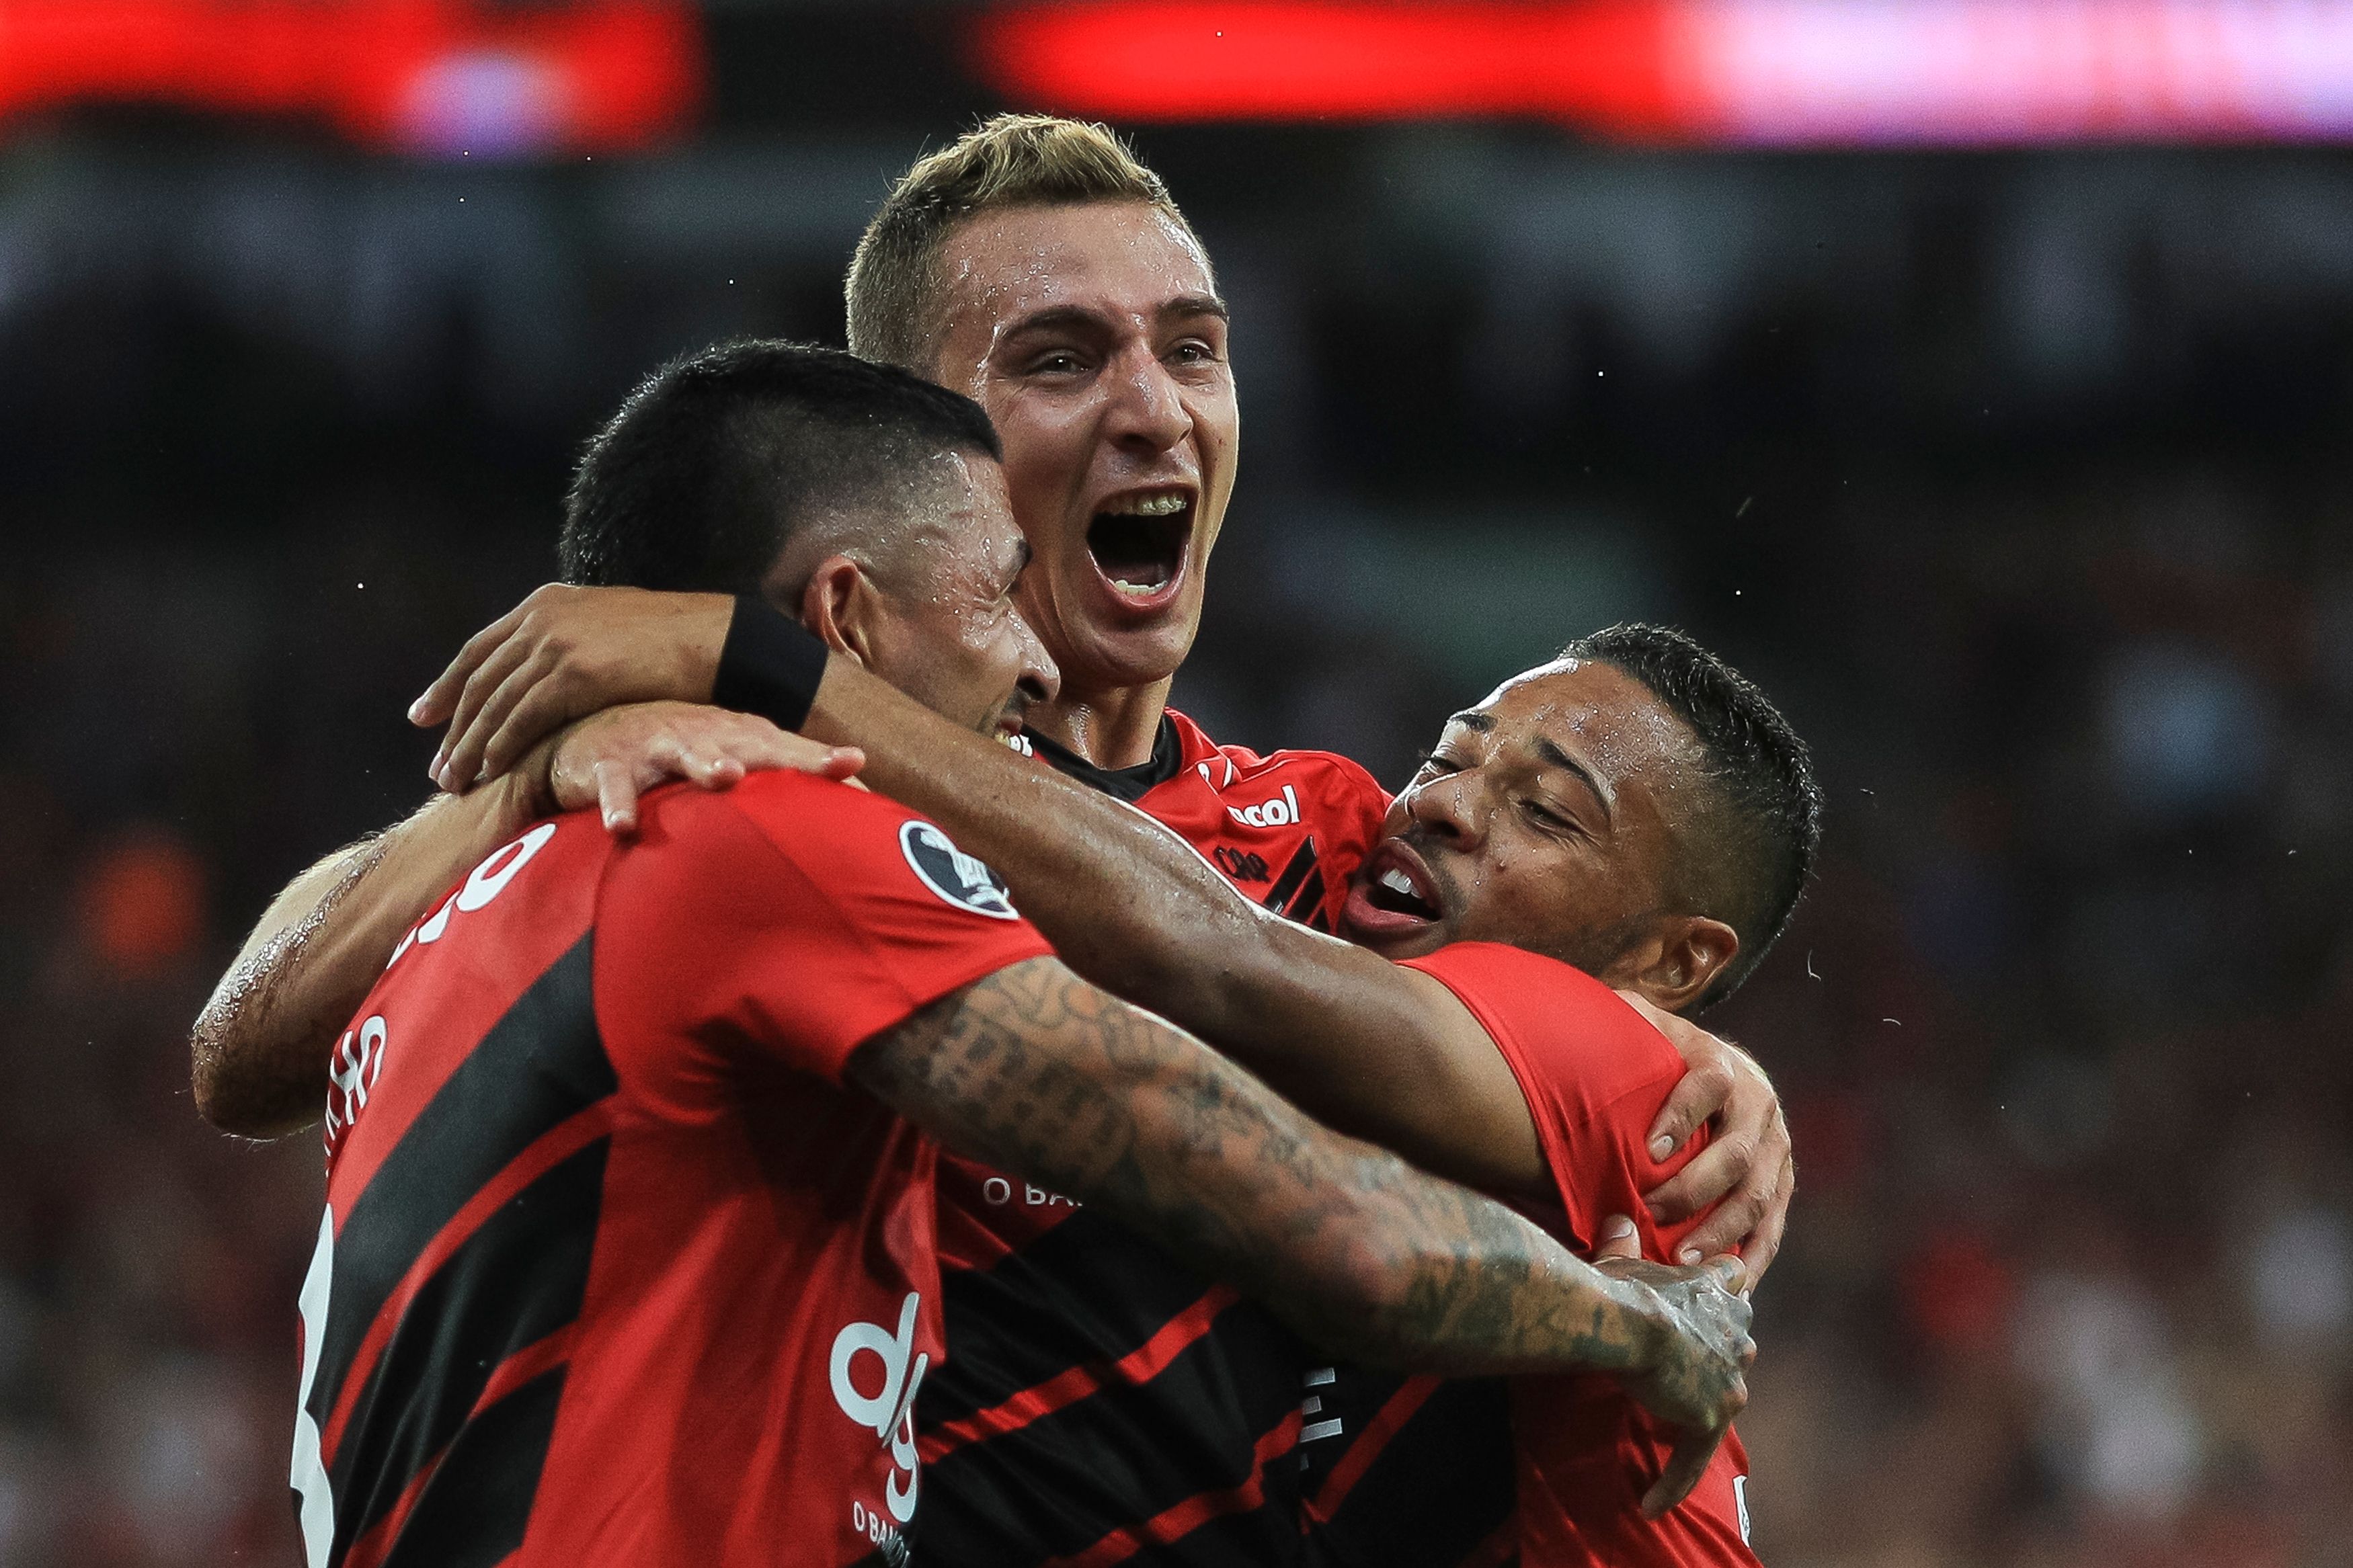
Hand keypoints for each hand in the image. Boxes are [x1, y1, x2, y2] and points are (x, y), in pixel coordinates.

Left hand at [409, 584, 735, 792]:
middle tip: (439, 769)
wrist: (713, 637)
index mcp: (544, 604)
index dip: (447, 686)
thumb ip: (572, 640)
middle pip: (478, 681)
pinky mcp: (573, 673)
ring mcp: (555, 644)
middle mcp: (541, 620)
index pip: (479, 649)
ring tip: (456, 782)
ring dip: (470, 747)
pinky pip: (522, 717)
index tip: (422, 716)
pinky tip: (492, 770)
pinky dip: (502, 746)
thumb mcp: (608, 625)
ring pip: (494, 703)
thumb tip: (553, 667)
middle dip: (453, 728)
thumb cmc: (671, 641)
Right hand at [547, 702, 863, 833]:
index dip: (818, 756)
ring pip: (685, 752)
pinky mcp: (609, 763)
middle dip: (781, 756)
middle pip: (746, 745)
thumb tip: (860, 802)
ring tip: (726, 777)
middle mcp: (704, 735)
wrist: (595, 731)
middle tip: (817, 768)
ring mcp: (657, 745)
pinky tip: (623, 826)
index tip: (854, 763)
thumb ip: (789, 776)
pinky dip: (618, 802)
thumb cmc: (683, 751)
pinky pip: (614, 784)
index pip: (786, 747)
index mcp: (737, 736)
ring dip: (706, 762)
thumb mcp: (735, 757)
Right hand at [1591, 1215, 1753, 1517]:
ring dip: (1701, 1412)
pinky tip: (1652, 1502)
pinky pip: (1694, 1455)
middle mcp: (1735, 1330)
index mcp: (1716, 1288)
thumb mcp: (1621, 1260)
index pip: (1734, 1284)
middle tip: (1685, 1370)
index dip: (1723, 1289)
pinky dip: (1674, 1479)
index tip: (1718, 1293)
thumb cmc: (1621, 1287)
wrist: (1630, 1322)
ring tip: (1675, 1429)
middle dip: (1718, 1353)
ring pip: (1724, 1397)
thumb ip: (1623, 1243)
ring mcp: (1729, 1376)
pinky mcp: (1714, 1414)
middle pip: (1738, 1342)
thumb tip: (1619, 1219)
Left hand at [1618, 991, 1793, 1289]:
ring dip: (1722, 1233)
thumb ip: (1620, 1023)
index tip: (1648, 1149)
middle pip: (1739, 1153)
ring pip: (1760, 1197)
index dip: (1682, 1115)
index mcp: (1724, 1064)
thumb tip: (1579, 1029)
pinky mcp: (1782, 1184)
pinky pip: (1772, 1228)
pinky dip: (1751, 1258)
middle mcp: (1760, 1105)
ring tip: (1683, 1261)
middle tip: (1651, 1214)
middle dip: (1695, 1189)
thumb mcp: (1639, 1024)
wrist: (1713, 1064)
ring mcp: (1777, 1149)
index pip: (1710, 1084)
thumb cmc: (1658, 1051)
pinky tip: (1727, 1285)